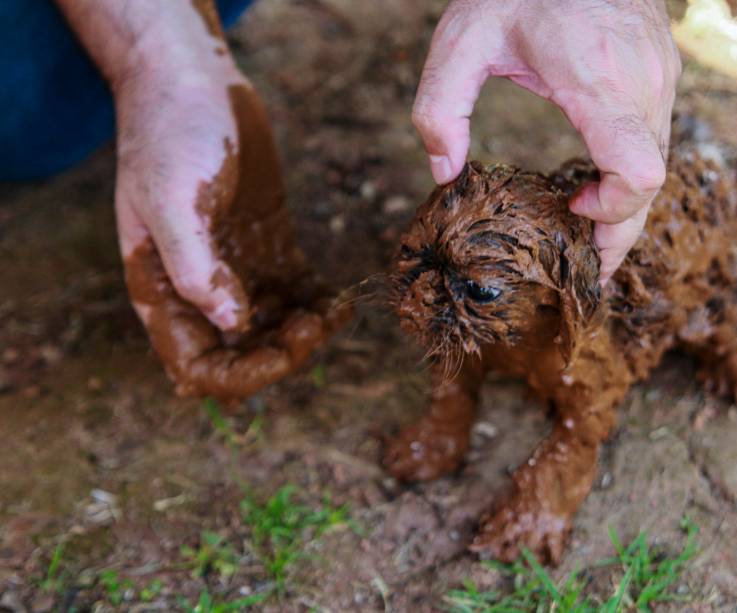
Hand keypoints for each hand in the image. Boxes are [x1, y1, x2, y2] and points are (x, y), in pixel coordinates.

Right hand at [76, 4, 350, 399]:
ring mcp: (236, 267)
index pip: (198, 364)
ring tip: (333, 311)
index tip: (283, 350)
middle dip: (282, 352)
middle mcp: (199, 287)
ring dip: (306, 332)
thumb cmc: (168, 136)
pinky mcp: (267, 244)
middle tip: (315, 324)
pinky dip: (319, 304)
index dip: (241, 373)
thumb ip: (194, 269)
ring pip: (274, 328)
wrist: (189, 80)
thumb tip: (231, 326)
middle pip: (243, 352)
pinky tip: (341, 299)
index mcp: (162, 288)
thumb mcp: (172, 202)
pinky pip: (296, 293)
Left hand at [413, 0, 680, 282]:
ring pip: (659, 161)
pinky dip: (634, 167)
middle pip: (653, 183)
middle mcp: (643, 82)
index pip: (637, 173)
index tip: (573, 213)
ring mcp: (661, 74)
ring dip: (628, 199)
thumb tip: (444, 173)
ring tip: (586, 218)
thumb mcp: (461, 38)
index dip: (614, 215)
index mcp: (597, 81)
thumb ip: (440, 107)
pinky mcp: (663, 67)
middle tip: (589, 266)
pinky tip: (599, 173)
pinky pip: (658, 135)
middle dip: (622, 230)